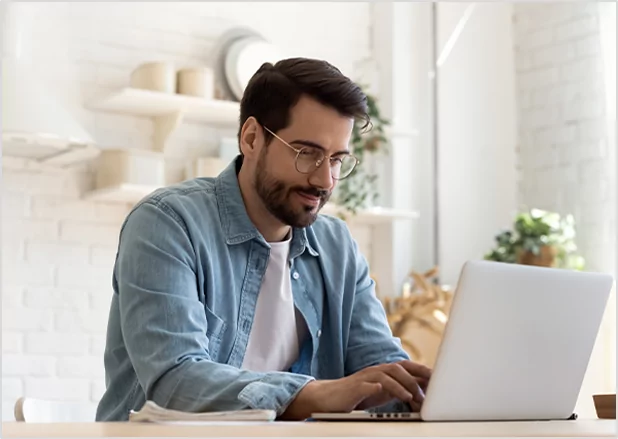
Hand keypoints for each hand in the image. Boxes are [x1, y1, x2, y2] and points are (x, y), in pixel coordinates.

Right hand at [280, 360, 430, 419]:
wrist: (329, 398)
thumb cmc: (356, 395)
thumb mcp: (381, 392)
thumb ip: (398, 389)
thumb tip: (420, 391)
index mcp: (383, 372)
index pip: (406, 366)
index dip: (422, 370)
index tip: (438, 378)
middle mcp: (376, 371)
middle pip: (399, 367)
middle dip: (415, 377)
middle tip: (428, 390)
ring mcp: (365, 378)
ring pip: (387, 374)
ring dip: (401, 385)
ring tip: (411, 397)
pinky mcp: (355, 387)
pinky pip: (369, 385)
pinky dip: (380, 387)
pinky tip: (387, 392)